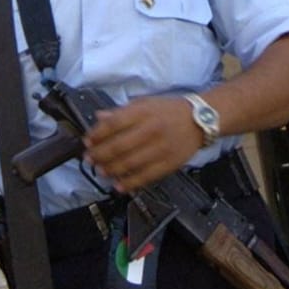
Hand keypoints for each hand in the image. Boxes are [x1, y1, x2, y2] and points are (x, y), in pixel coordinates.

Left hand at [84, 96, 201, 191]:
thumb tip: (99, 117)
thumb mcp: (146, 103)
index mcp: (144, 112)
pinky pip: (146, 176)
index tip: (87, 141)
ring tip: (101, 171)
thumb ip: (122, 111)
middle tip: (89, 159)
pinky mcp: (169, 163)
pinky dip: (130, 183)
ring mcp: (161, 148)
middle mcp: (151, 130)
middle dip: (99, 155)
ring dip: (111, 170)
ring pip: (129, 163)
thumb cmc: (171, 110)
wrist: (201, 120)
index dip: (97, 134)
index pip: (113, 124)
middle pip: (118, 146)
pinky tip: (119, 185)